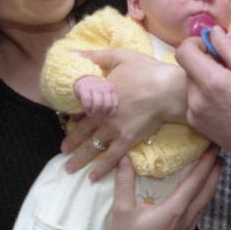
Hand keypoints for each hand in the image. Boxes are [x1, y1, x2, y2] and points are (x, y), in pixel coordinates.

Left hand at [61, 49, 186, 179]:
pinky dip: (101, 169)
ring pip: (92, 147)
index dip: (72, 119)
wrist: (167, 89)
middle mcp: (103, 116)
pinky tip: (92, 178)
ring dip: (79, 159)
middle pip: (82, 132)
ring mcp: (114, 130)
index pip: (80, 110)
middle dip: (71, 143)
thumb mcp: (119, 56)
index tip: (66, 125)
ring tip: (70, 168)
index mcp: (99, 96)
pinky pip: (111, 157)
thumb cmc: (146, 71)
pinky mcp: (128, 140)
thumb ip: (95, 56)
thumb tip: (74, 52)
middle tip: (63, 152)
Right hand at [67, 148, 221, 229]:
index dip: (207, 163)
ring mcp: (187, 229)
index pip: (196, 182)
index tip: (214, 149)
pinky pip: (199, 213)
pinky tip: (199, 195)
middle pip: (208, 191)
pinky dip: (203, 198)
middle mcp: (186, 219)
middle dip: (215, 172)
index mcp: (175, 209)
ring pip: (206, 203)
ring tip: (214, 171)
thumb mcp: (122, 209)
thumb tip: (124, 158)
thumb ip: (124, 182)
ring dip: (211, 185)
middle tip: (220, 155)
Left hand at [176, 27, 230, 168]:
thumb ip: (228, 46)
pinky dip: (206, 96)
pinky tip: (227, 102)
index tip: (212, 46)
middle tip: (229, 68)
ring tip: (230, 87)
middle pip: (188, 68)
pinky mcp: (198, 125)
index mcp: (210, 81)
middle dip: (205, 62)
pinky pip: (195, 101)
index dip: (196, 43)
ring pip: (192, 85)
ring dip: (206, 79)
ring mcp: (195, 114)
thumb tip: (212, 33)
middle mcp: (196, 99)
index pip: (183, 51)